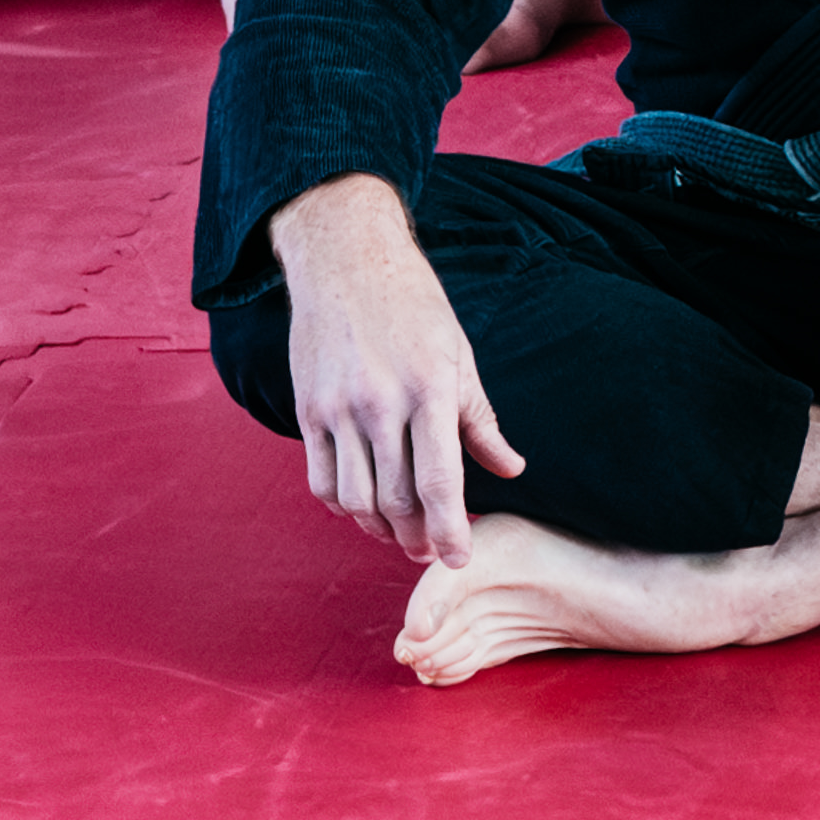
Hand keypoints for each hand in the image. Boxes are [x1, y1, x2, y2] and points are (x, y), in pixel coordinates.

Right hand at [269, 173, 520, 561]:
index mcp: (430, 388)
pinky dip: (341, 506)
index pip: (439, 481)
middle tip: (429, 551)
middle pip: (396, 500)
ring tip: (398, 535)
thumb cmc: (414, 307)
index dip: (451, 528)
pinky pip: (320, 479)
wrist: (346, 261)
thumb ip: (481, 421)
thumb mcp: (460, 355)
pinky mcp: (308, 410)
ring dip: (378, 530)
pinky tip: (361, 508)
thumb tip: (512, 469)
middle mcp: (381, 404)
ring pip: (355, 499)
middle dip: (416, 537)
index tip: (460, 558)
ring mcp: (338, 409)